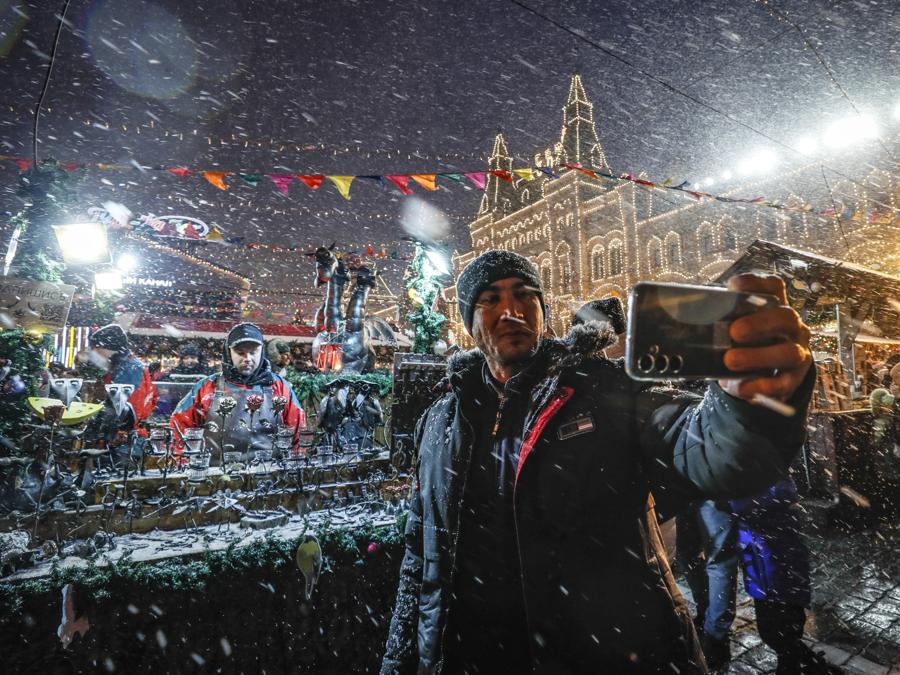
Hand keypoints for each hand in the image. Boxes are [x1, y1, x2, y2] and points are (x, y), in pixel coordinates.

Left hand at [718, 273, 811, 403]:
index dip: (757, 283)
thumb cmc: (745, 345)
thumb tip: (692, 318)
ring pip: (789, 353)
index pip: (774, 287)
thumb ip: (724, 321)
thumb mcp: (736, 329)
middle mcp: (792, 328)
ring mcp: (797, 353)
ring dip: (758, 356)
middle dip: (760, 323)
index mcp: (776, 308)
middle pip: (786, 318)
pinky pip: (782, 384)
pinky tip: (742, 388)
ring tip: (730, 361)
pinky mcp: (793, 379)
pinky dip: (761, 386)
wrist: (763, 378)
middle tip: (734, 331)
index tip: (735, 285)